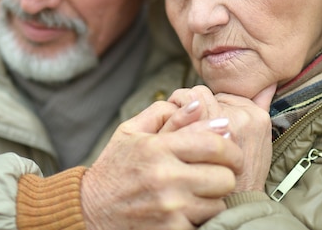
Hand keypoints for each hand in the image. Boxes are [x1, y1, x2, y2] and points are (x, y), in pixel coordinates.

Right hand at [81, 100, 243, 229]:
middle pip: (225, 176)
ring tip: (197, 190)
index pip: (215, 144)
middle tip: (214, 172)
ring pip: (219, 202)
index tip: (230, 152)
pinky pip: (207, 221)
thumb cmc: (115, 167)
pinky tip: (187, 207)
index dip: (231, 148)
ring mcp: (169, 207)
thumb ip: (165, 114)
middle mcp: (165, 177)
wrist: (90, 210)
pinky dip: (202, 215)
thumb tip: (198, 105)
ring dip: (213, 196)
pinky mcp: (171, 229)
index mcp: (157, 147)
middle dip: (224, 173)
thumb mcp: (131, 132)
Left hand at [162, 84, 275, 191]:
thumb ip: (260, 107)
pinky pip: (183, 104)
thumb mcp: (258, 141)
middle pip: (204, 92)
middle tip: (183, 123)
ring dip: (179, 105)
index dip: (206, 106)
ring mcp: (223, 122)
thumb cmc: (240, 176)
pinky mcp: (204, 130)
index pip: (221, 93)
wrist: (232, 207)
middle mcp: (242, 115)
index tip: (200, 121)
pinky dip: (172, 113)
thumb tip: (270, 83)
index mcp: (256, 115)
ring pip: (192, 94)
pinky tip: (171, 131)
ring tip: (175, 124)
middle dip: (190, 104)